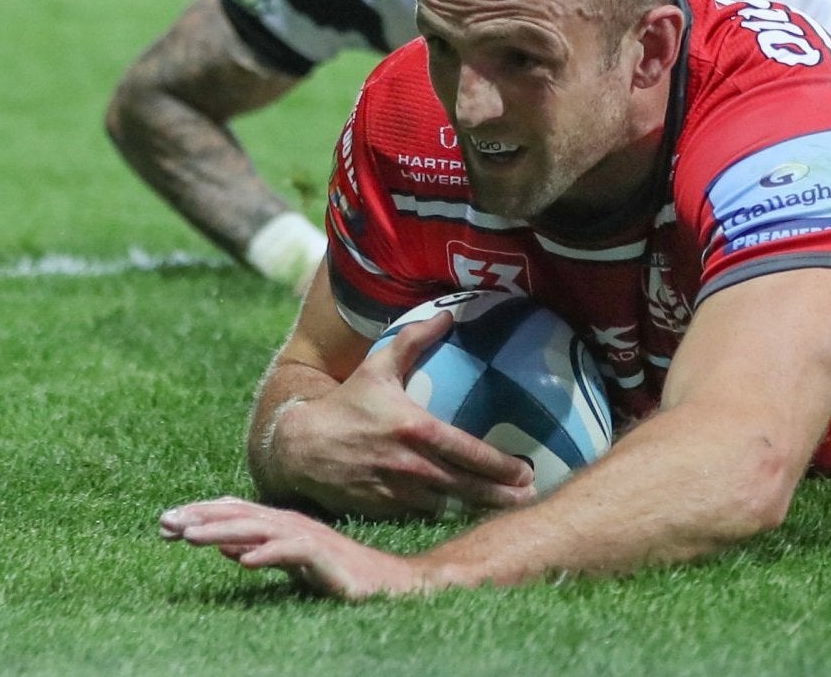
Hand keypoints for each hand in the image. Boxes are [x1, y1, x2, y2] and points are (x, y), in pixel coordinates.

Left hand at [160, 497, 436, 599]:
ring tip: (189, 537)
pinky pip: (292, 553)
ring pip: (258, 529)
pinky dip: (267, 554)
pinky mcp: (324, 557)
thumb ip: (260, 551)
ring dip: (222, 530)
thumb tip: (224, 545)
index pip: (235, 512)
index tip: (164, 522)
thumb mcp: (290, 563)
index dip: (200, 514)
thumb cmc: (338, 573)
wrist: (387, 582)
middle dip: (200, 517)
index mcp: (282, 524)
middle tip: (163, 522)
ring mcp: (308, 538)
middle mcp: (292, 524)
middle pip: (240, 515)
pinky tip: (243, 561)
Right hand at [263, 314, 536, 519]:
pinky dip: (446, 517)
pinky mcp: (382, 510)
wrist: (298, 446)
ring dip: (479, 508)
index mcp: (415, 430)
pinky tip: (469, 517)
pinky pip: (422, 515)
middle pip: (465, 486)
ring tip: (511, 509)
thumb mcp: (378, 366)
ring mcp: (396, 493)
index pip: (467, 452)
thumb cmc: (345, 403)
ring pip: (447, 506)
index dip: (500, 465)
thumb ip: (415, 339)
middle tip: (532, 497)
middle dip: (501, 494)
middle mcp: (409, 465)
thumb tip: (448, 313)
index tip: (527, 471)